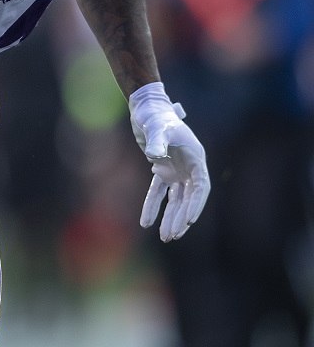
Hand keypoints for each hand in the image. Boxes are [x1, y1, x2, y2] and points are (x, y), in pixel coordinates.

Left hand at [128, 83, 210, 240]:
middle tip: (173, 235)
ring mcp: (177, 169)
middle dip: (182, 217)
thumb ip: (157, 142)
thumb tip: (154, 157)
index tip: (189, 221)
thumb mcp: (157, 128)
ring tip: (165, 237)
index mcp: (196, 158)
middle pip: (189, 198)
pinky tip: (146, 222)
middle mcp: (189, 166)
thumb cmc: (156, 117)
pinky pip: (158, 192)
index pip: (200, 187)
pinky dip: (152, 206)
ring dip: (171, 217)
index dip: (196, 204)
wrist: (146, 110)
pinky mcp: (162, 170)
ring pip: (176, 199)